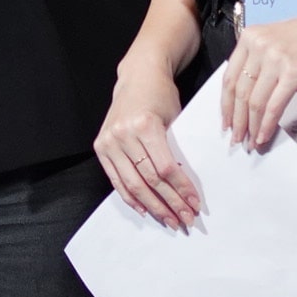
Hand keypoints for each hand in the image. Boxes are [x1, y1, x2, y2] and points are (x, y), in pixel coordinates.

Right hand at [96, 69, 203, 230]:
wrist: (138, 77)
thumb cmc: (161, 96)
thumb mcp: (174, 119)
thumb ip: (175, 149)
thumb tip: (183, 187)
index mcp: (145, 125)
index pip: (166, 168)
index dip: (181, 189)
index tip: (195, 203)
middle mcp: (124, 133)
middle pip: (150, 179)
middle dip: (170, 202)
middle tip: (186, 218)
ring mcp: (109, 140)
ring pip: (133, 184)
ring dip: (153, 206)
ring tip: (169, 219)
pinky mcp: (101, 146)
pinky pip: (116, 179)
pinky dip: (130, 197)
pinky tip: (145, 209)